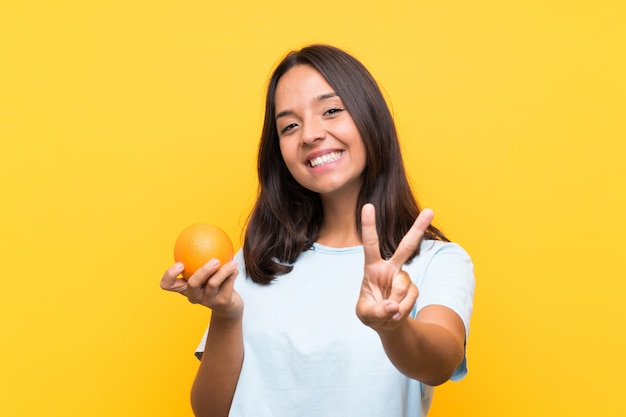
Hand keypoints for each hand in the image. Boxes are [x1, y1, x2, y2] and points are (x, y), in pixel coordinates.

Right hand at [160, 259, 242, 319]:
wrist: (228, 304)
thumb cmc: (213, 281)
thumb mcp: (205, 270)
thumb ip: (201, 255)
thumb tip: (203, 231)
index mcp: (184, 287)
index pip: (168, 284)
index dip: (170, 275)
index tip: (180, 263)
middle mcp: (193, 295)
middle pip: (193, 284)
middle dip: (203, 271)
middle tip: (215, 260)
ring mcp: (207, 301)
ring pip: (213, 284)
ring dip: (223, 271)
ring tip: (232, 262)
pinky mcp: (220, 303)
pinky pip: (227, 286)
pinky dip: (232, 274)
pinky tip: (235, 267)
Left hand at [356, 203, 433, 330]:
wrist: (388, 323)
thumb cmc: (371, 313)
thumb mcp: (365, 314)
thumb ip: (376, 311)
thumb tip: (393, 306)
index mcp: (373, 267)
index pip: (371, 244)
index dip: (369, 225)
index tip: (368, 206)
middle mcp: (391, 268)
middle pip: (406, 247)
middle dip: (418, 229)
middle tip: (430, 211)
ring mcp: (404, 278)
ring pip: (402, 286)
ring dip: (394, 303)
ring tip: (388, 311)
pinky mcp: (413, 289)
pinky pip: (409, 298)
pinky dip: (401, 310)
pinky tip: (396, 314)